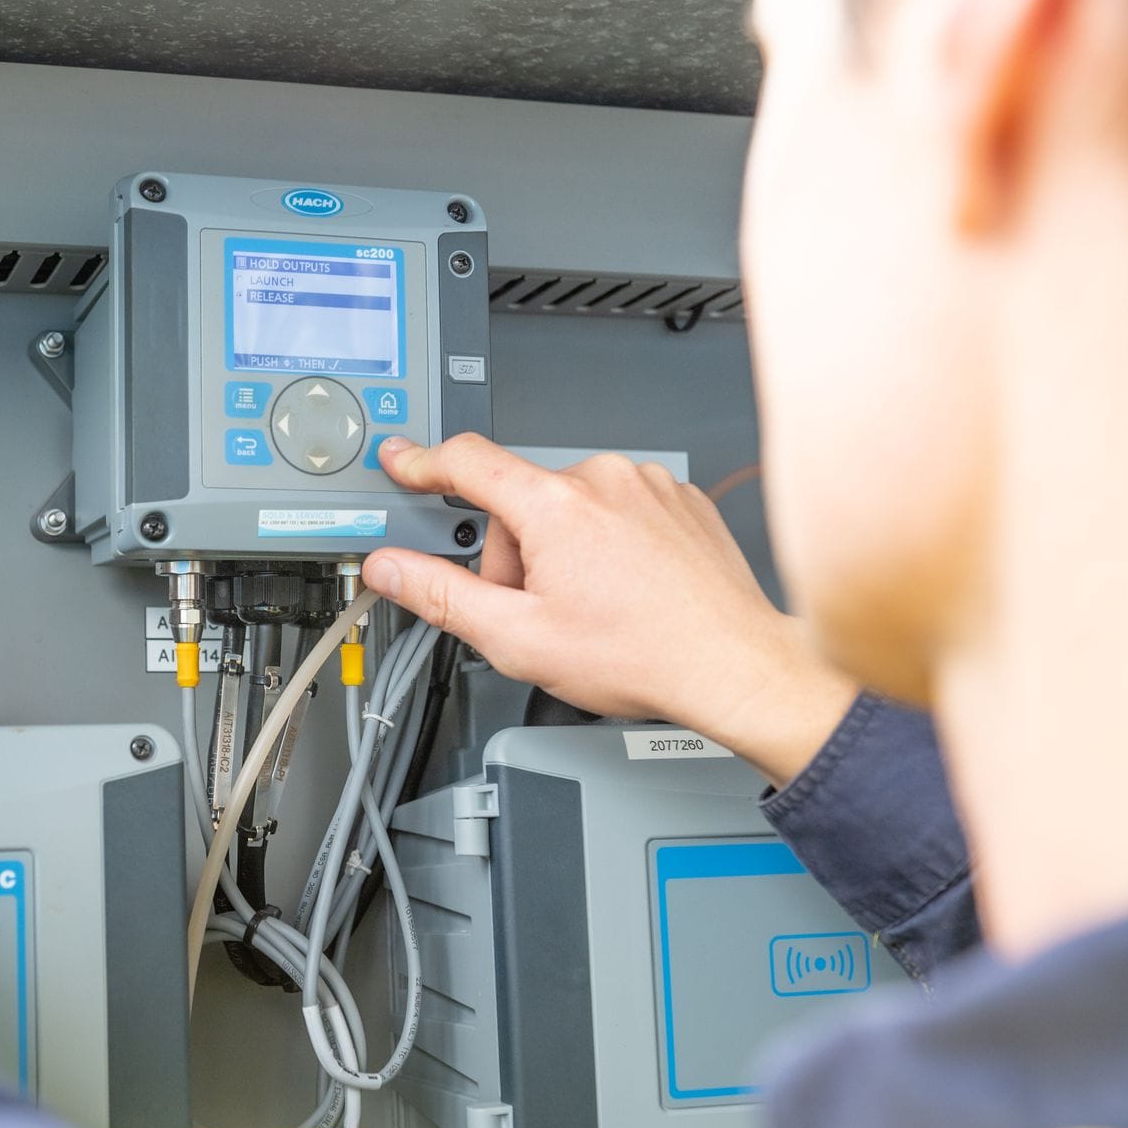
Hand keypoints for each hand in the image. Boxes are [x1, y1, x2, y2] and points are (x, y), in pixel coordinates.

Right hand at [363, 436, 857, 786]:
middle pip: (521, 503)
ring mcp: (648, 485)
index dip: (423, 462)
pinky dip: (610, 544)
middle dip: (515, 555)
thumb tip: (391, 568)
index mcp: (556, 506)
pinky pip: (619, 509)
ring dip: (564, 551)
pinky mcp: (680, 498)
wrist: (735, 666)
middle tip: (539, 611)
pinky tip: (627, 591)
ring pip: (571, 508)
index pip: (467, 462)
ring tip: (595, 607)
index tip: (401, 460)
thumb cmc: (645, 655)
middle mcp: (604, 479)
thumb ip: (441, 596)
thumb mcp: (518, 639)